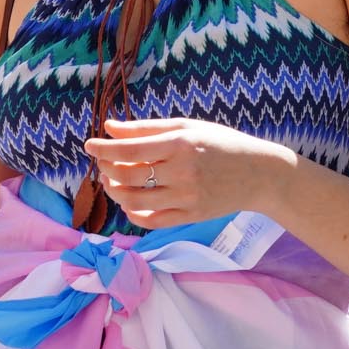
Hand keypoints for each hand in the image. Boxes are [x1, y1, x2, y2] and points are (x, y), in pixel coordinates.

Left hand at [82, 117, 291, 230]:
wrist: (259, 174)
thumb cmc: (220, 144)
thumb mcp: (186, 127)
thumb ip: (146, 128)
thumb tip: (109, 127)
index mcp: (181, 145)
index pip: (131, 150)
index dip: (104, 149)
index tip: (89, 145)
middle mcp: (183, 173)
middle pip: (128, 176)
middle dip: (106, 169)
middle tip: (103, 162)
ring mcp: (186, 199)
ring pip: (134, 201)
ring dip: (115, 191)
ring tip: (113, 181)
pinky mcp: (190, 217)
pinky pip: (151, 220)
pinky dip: (133, 212)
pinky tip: (130, 201)